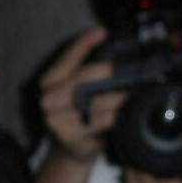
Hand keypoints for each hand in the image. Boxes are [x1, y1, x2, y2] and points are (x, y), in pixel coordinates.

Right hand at [38, 27, 125, 162]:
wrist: (72, 149)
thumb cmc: (76, 114)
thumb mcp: (74, 90)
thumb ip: (83, 72)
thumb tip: (106, 48)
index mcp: (47, 82)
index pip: (67, 59)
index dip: (83, 44)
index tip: (101, 32)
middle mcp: (48, 99)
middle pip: (82, 79)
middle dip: (108, 72)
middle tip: (130, 68)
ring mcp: (56, 119)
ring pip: (94, 101)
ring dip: (118, 95)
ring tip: (134, 89)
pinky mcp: (70, 135)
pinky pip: (99, 121)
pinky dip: (115, 114)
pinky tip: (126, 110)